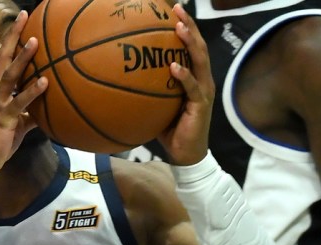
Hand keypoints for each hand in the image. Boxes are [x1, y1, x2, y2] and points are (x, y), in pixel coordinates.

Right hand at [0, 10, 48, 178]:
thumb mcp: (17, 126)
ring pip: (10, 76)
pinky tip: (45, 81)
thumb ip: (30, 114)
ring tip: (35, 41)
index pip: (3, 60)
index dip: (12, 41)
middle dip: (14, 37)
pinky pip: (18, 103)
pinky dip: (32, 91)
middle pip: (3, 59)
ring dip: (22, 58)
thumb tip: (45, 111)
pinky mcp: (3, 119)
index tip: (22, 22)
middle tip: (24, 16)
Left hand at [156, 4, 214, 165]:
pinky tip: (174, 66)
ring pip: (199, 61)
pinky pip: (192, 88)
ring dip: (189, 43)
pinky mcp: (201, 105)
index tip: (172, 10)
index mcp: (193, 77)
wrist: (185, 153)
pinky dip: (183, 76)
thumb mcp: (155, 105)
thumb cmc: (168, 129)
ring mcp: (203, 91)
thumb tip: (117, 79)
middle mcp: (201, 80)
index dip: (184, 27)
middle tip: (177, 9)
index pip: (190, 47)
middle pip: (198, 46)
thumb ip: (145, 90)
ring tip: (179, 28)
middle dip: (189, 25)